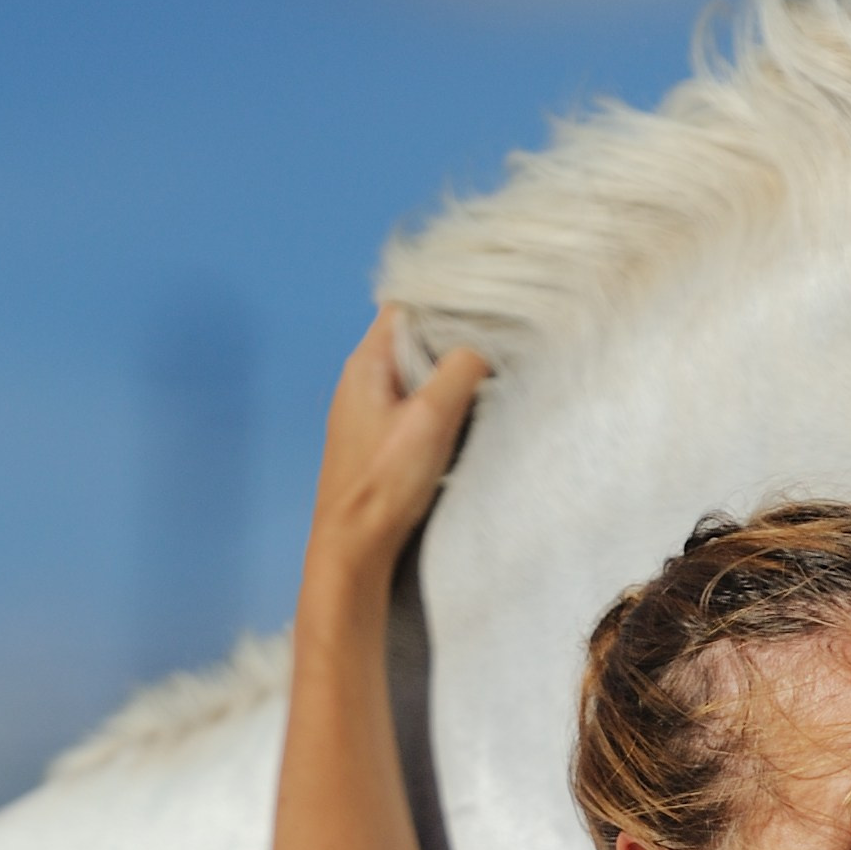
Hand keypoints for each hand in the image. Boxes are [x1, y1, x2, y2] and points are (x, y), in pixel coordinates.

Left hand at [301, 308, 490, 590]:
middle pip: (413, 338)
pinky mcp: (378, 439)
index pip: (406, 307)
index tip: (487, 313)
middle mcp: (362, 379)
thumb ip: (459, 371)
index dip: (446, 304)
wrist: (354, 545)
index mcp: (367, 363)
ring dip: (448, 374)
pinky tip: (463, 416)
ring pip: (416, 373)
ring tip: (488, 378)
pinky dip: (439, 402)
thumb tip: (481, 348)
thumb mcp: (431, 418)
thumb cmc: (385, 482)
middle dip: (453, 339)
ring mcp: (368, 410)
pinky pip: (413, 403)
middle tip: (496, 346)